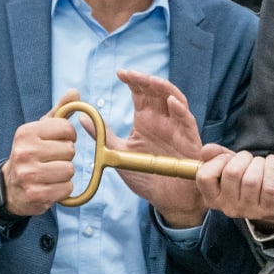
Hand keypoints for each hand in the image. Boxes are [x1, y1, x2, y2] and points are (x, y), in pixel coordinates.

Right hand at [0, 90, 80, 217]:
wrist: (11, 187)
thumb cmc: (31, 154)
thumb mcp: (40, 131)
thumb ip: (59, 112)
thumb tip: (75, 92)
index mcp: (26, 132)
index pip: (66, 129)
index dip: (68, 136)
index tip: (58, 142)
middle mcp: (24, 152)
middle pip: (70, 150)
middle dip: (66, 156)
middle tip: (52, 160)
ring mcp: (28, 174)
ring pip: (69, 170)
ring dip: (65, 174)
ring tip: (50, 173)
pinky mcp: (35, 194)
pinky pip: (66, 188)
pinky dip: (63, 189)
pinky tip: (50, 186)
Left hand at [111, 70, 206, 228]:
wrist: (167, 200)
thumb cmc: (147, 176)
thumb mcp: (119, 154)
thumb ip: (103, 136)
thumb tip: (83, 118)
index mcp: (146, 120)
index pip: (140, 92)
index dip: (132, 80)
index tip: (120, 74)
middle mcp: (162, 119)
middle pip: (156, 90)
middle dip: (145, 80)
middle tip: (130, 74)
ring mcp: (177, 127)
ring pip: (175, 99)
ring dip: (164, 88)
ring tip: (150, 81)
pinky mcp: (190, 140)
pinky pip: (188, 121)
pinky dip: (180, 109)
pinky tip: (171, 101)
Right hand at [195, 147, 273, 230]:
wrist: (272, 200)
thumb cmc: (245, 178)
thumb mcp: (228, 166)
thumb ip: (215, 155)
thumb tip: (206, 150)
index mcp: (212, 198)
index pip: (205, 177)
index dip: (218, 160)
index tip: (228, 158)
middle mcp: (227, 208)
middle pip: (232, 173)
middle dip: (244, 157)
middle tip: (249, 158)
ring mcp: (248, 211)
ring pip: (252, 179)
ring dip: (259, 162)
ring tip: (261, 162)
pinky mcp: (268, 209)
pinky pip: (269, 186)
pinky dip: (272, 167)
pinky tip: (272, 162)